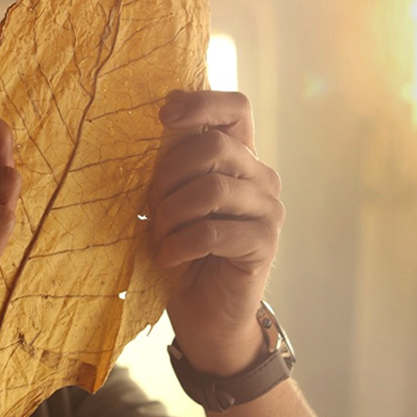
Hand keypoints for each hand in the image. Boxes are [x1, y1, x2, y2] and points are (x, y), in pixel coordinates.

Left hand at [149, 90, 284, 374]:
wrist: (206, 314)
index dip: (201, 102)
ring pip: (212, 188)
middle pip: (214, 146)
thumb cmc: (182, 252)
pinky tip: (168, 257)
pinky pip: (213, 231)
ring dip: (171, 213)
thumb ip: (171, 168)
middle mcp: (260, 177)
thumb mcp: (170, 201)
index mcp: (239, 157)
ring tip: (158, 236)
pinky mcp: (264, 243)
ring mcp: (268, 209)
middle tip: (149, 208)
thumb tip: (149, 129)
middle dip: (168, 174)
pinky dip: (180, 243)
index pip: (236, 107)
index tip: (162, 116)